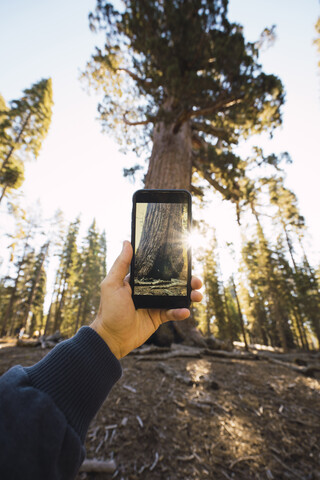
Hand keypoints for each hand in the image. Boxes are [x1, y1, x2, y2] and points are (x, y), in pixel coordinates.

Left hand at [90, 241, 201, 358]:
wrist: (112, 338)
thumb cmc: (109, 310)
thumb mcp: (112, 284)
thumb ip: (121, 264)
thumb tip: (127, 242)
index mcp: (139, 280)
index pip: (158, 269)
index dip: (172, 265)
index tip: (185, 261)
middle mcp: (148, 290)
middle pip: (172, 282)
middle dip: (187, 281)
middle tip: (197, 281)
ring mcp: (155, 304)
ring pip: (176, 297)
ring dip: (189, 296)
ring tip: (198, 296)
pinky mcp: (158, 317)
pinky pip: (173, 313)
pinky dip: (181, 312)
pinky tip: (185, 312)